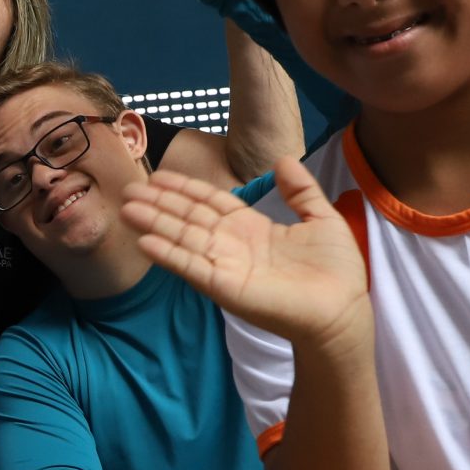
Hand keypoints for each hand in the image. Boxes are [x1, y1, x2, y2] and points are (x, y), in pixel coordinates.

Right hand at [120, 159, 367, 346]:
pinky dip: (168, 255)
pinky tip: (144, 242)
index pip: (210, 203)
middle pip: (188, 218)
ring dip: (154, 224)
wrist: (342, 309)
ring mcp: (225, 266)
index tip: (159, 176)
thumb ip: (301, 190)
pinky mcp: (224, 286)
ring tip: (127, 209)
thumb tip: (284, 160)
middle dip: (160, 204)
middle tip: (130, 190)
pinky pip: (191, 266)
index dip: (185, 189)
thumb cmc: (336, 270)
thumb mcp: (321, 218)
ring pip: (183, 238)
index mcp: (252, 228)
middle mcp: (232, 245)